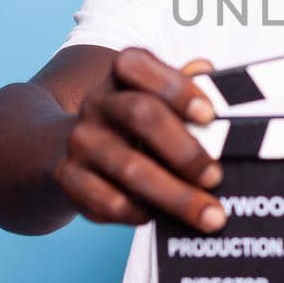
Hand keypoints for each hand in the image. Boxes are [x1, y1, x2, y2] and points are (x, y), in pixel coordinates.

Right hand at [51, 49, 227, 231]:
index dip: (175, 87)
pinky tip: (160, 216)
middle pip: (139, 114)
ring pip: (128, 168)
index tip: (209, 114)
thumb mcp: (158, 98)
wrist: (70, 146)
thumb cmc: (134, 122)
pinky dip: (140, 212)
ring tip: (209, 215)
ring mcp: (80, 140)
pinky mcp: (68, 178)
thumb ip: (186, 88)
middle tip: (215, 177)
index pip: (138, 66)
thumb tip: (210, 75)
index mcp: (121, 74)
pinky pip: (108, 201)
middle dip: (184, 149)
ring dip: (175, 195)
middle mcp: (97, 102)